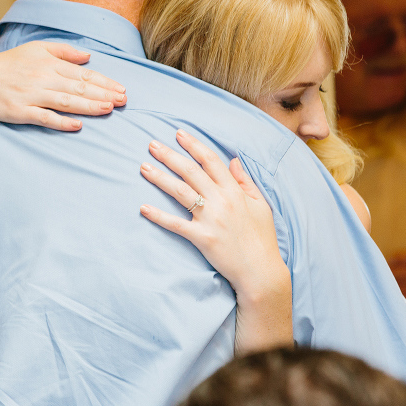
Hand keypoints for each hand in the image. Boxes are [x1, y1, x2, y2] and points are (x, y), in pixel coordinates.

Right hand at [0, 41, 125, 130]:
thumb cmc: (7, 63)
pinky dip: (61, 121)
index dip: (104, 82)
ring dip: (88, 106)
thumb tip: (89, 56)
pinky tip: (77, 125)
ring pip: (66, 101)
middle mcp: (43, 78)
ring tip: (108, 109)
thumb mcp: (36, 48)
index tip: (121, 90)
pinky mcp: (20, 111)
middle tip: (123, 101)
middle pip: (78, 88)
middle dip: (103, 94)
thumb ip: (64, 51)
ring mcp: (32, 96)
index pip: (83, 74)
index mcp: (49, 64)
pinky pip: (44, 117)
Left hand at [139, 129, 291, 352]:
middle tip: (151, 144)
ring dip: (160, 178)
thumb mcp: (260, 205)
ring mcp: (211, 220)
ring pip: (180, 192)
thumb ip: (245, 181)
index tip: (178, 134)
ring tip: (143, 167)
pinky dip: (158, 216)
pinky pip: (176, 224)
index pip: (211, 161)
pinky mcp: (202, 238)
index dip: (193, 145)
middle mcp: (222, 201)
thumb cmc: (262, 238)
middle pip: (191, 171)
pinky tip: (143, 208)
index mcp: (235, 191)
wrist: (261, 271)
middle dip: (170, 155)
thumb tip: (233, 159)